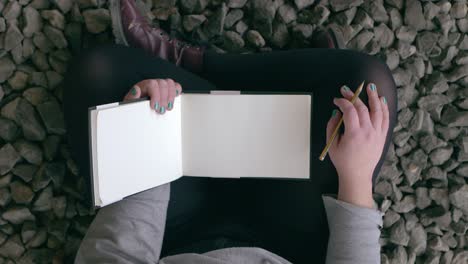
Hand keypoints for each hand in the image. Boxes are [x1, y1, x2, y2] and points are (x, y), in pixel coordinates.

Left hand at [123, 78, 181, 113]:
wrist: (136, 111)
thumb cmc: (133, 106)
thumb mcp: (129, 103)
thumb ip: (131, 97)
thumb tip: (136, 90)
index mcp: (143, 85)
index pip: (152, 84)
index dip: (155, 95)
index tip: (155, 107)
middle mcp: (153, 84)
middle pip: (162, 84)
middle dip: (163, 98)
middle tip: (161, 110)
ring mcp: (161, 86)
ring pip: (170, 84)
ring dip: (171, 96)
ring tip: (168, 107)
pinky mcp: (168, 91)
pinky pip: (176, 86)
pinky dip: (177, 92)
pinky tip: (174, 100)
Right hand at [326, 83, 388, 207]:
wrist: (357, 175)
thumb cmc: (344, 161)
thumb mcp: (332, 144)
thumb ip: (332, 126)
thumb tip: (336, 113)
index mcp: (354, 134)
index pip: (350, 111)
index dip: (343, 102)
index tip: (337, 100)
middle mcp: (368, 132)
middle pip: (363, 108)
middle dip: (354, 96)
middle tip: (347, 90)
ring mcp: (377, 134)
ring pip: (378, 111)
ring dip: (374, 97)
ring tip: (370, 87)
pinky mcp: (382, 136)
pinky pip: (385, 119)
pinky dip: (384, 108)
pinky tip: (381, 100)